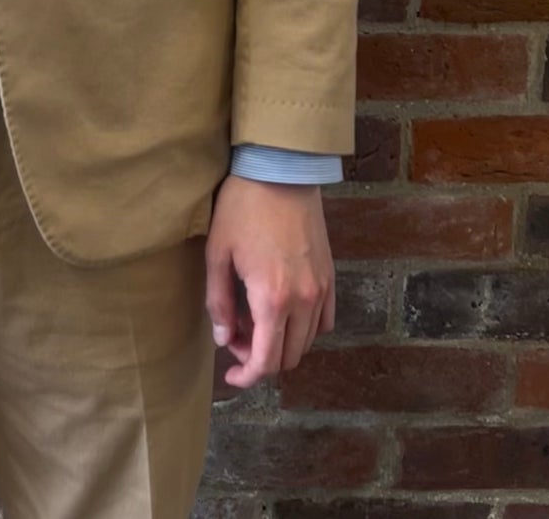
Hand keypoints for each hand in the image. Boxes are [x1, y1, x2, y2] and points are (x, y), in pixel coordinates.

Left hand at [204, 173, 334, 386]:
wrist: (281, 171)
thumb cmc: (243, 208)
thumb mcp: (218, 254)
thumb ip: (220, 302)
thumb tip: (224, 338)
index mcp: (272, 300)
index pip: (266, 361)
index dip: (247, 377)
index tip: (230, 376)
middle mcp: (304, 301)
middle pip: (288, 358)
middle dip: (259, 359)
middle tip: (235, 337)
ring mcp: (321, 289)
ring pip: (307, 342)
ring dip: (281, 344)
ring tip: (254, 321)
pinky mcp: (330, 275)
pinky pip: (324, 320)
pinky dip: (304, 329)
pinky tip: (283, 312)